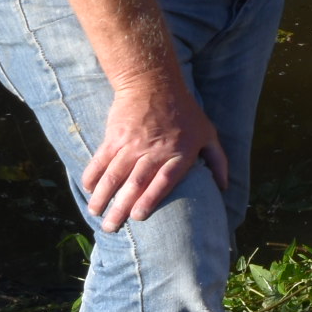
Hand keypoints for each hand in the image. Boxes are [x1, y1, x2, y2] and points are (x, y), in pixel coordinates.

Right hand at [79, 72, 228, 232]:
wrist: (154, 83)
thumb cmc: (185, 112)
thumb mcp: (208, 133)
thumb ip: (218, 161)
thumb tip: (224, 187)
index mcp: (179, 152)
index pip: (164, 181)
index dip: (150, 200)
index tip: (138, 217)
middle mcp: (155, 150)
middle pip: (136, 184)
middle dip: (120, 208)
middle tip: (111, 227)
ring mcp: (132, 144)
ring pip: (114, 175)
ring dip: (102, 197)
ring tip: (96, 213)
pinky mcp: (114, 137)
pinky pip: (100, 161)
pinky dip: (92, 176)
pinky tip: (88, 190)